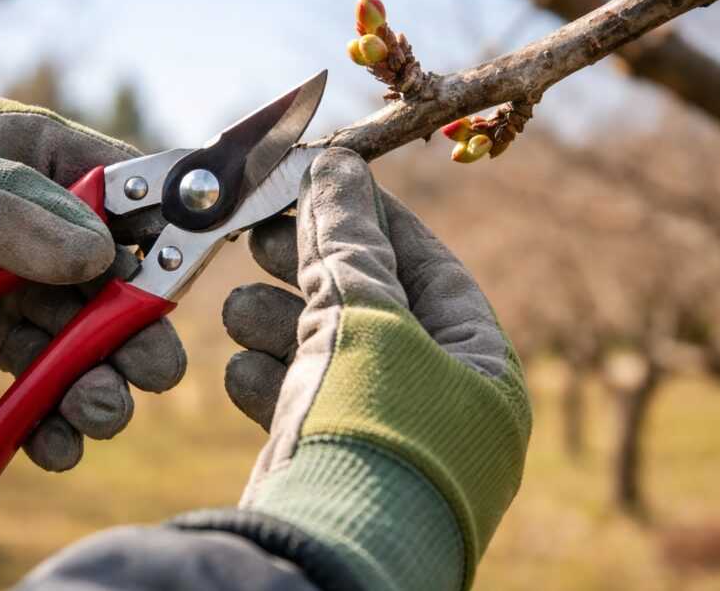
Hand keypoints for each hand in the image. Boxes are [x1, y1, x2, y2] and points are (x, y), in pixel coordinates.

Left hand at [0, 94, 185, 471]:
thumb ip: (14, 216)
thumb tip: (101, 256)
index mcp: (14, 150)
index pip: (112, 180)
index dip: (156, 221)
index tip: (187, 266)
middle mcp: (20, 215)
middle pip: (109, 270)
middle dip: (133, 325)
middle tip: (154, 371)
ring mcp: (1, 281)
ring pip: (78, 331)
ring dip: (96, 378)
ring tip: (99, 416)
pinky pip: (34, 375)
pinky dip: (50, 412)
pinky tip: (57, 442)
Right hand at [212, 148, 529, 589]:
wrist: (325, 559)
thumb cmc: (372, 432)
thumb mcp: (365, 317)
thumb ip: (349, 241)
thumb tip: (336, 168)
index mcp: (482, 368)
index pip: (431, 268)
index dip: (374, 219)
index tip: (323, 184)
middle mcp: (444, 406)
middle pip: (374, 308)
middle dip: (312, 268)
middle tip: (260, 230)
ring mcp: (388, 440)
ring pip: (330, 356)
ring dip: (281, 322)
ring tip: (237, 303)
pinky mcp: (336, 466)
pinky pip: (306, 404)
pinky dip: (272, 378)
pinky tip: (239, 366)